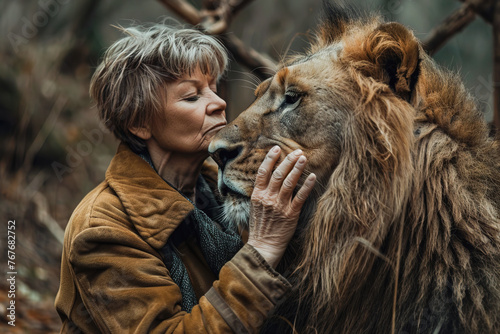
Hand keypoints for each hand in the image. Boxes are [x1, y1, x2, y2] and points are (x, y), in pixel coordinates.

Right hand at [247, 146, 315, 267]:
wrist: (263, 246)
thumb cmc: (260, 226)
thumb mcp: (255, 207)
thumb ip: (261, 192)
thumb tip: (268, 177)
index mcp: (257, 195)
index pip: (262, 172)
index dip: (270, 159)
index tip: (276, 149)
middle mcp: (268, 198)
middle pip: (278, 174)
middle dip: (288, 160)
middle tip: (297, 151)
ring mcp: (279, 206)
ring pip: (289, 182)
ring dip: (297, 168)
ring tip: (304, 158)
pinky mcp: (291, 214)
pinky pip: (300, 197)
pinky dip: (307, 185)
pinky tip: (312, 176)